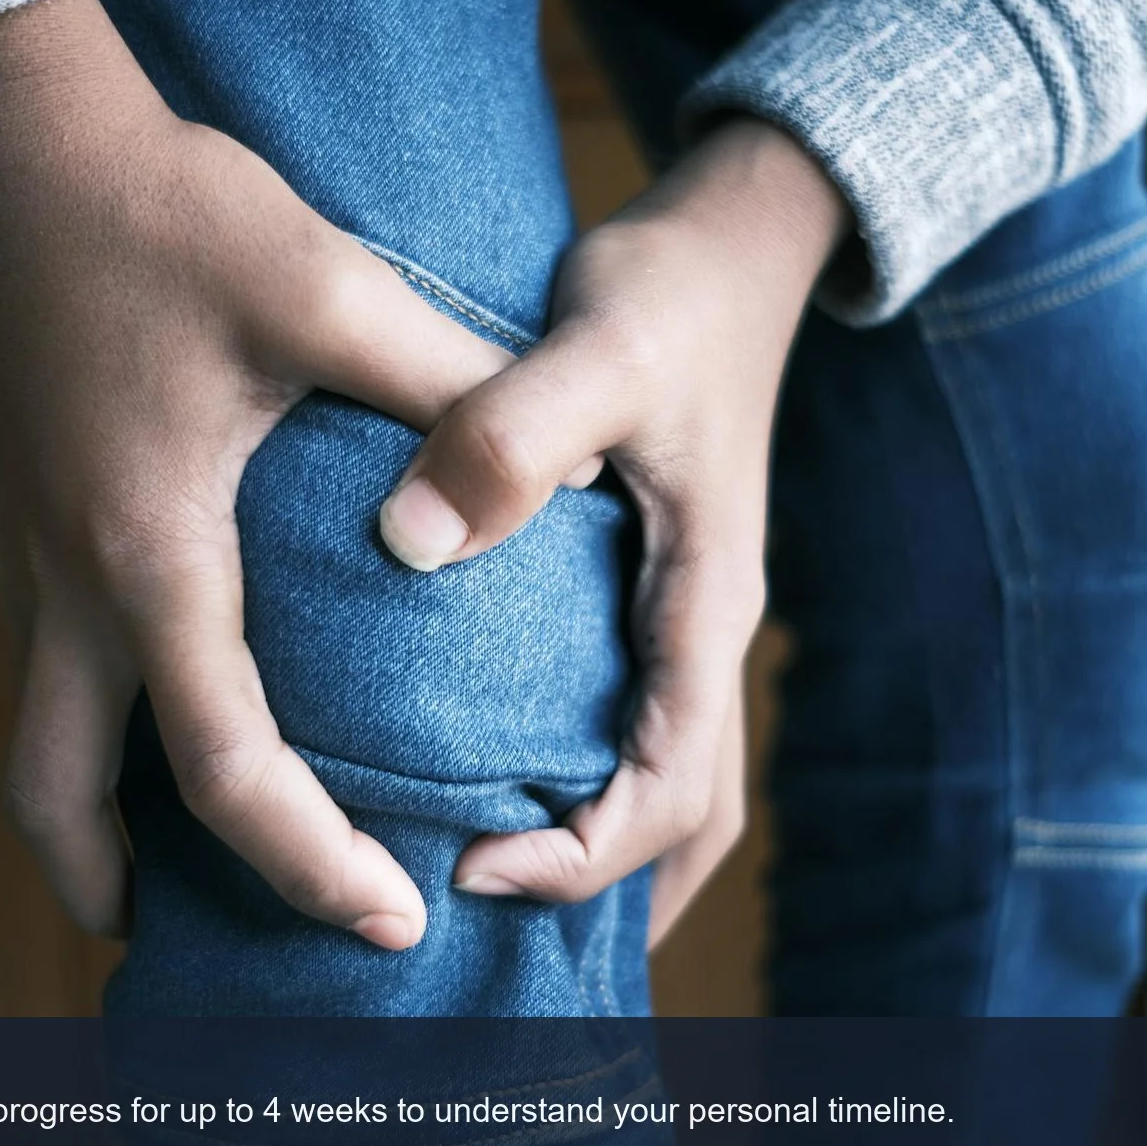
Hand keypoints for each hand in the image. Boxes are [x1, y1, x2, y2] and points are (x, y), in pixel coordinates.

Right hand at [0, 0, 513, 947]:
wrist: (12, 139)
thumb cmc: (169, 213)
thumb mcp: (329, 292)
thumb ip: (449, 389)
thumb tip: (565, 465)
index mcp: (150, 557)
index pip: (228, 768)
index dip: (311, 865)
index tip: (390, 922)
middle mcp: (61, 580)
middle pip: (51, 799)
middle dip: (118, 887)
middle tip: (191, 929)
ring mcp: (11, 548)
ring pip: (31, 730)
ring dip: (93, 806)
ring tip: (173, 836)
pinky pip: (36, 652)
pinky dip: (90, 710)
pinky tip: (158, 677)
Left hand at [378, 118, 849, 920]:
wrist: (734, 241)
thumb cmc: (673, 291)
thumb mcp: (596, 348)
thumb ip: (511, 436)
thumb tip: (412, 544)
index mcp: (705, 603)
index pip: (671, 785)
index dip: (579, 855)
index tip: (469, 866)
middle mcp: (706, 628)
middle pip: (688, 815)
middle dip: (596, 884)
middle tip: (470, 904)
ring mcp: (687, 613)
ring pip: (675, 777)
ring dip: (609, 852)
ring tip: (501, 892)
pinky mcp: (657, 587)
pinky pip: (641, 719)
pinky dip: (596, 782)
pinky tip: (513, 779)